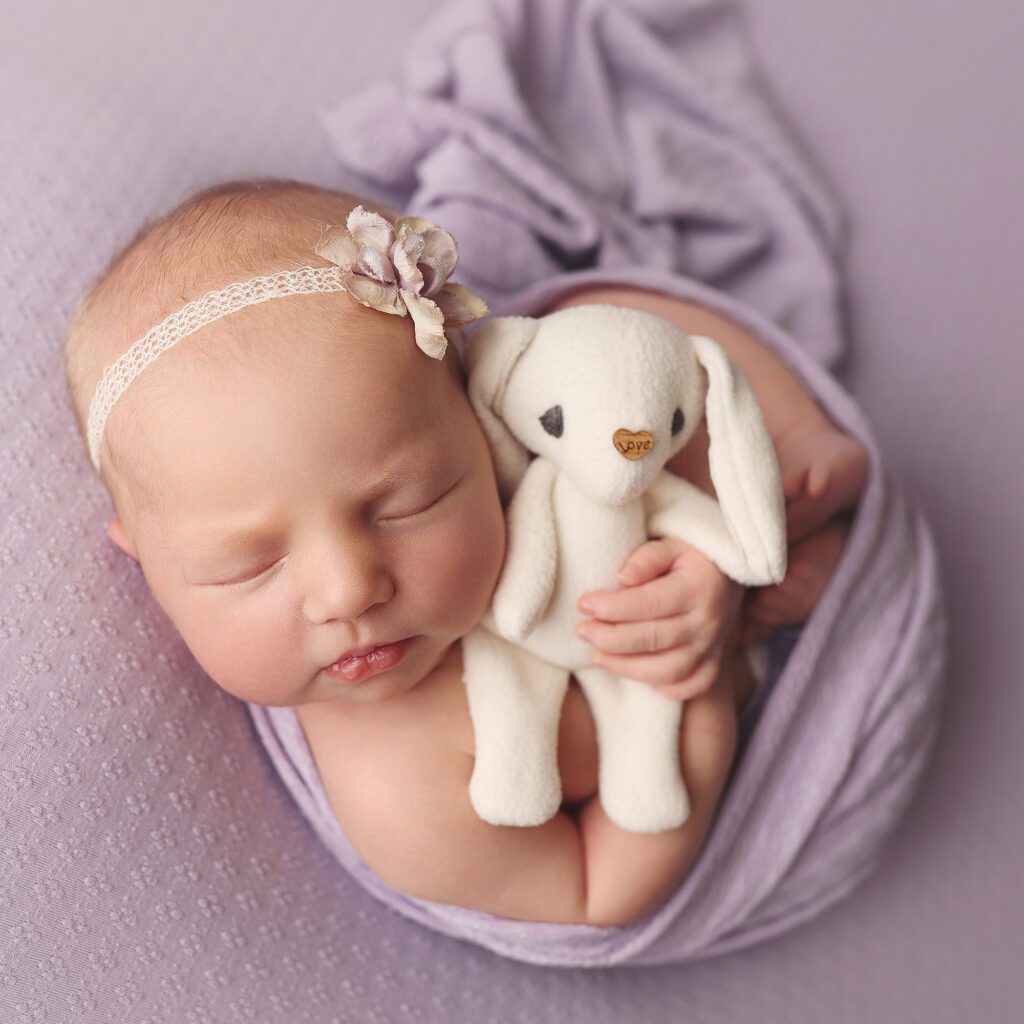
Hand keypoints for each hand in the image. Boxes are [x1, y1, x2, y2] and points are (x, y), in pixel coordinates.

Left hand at [575, 537, 744, 700]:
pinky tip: (633, 670)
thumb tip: (623, 576)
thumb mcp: (672, 543)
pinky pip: (686, 686)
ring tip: (598, 655)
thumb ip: (648, 557)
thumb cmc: (691, 556)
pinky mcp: (713, 664)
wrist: (728, 573)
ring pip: (667, 670)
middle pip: (653, 639)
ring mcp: (713, 647)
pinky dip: (659, 685)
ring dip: (627, 667)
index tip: (584, 604)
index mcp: (699, 587)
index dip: (612, 607)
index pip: (649, 604)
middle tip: (583, 630)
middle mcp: (709, 622)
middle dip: (610, 637)